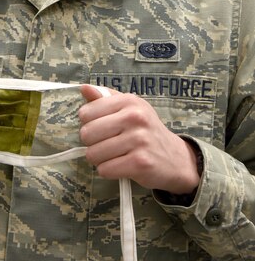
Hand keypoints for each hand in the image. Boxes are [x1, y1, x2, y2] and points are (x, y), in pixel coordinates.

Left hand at [79, 84, 200, 194]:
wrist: (176, 158)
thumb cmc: (146, 132)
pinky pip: (105, 170)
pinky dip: (108, 171)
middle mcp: (135, 117)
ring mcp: (138, 140)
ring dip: (100, 160)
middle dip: (92, 144)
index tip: (101, 129)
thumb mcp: (129, 109)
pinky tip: (121, 166)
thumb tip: (83, 88)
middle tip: (107, 145)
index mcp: (129, 101)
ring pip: (93, 154)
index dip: (88, 124)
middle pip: (86, 134)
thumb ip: (105, 99)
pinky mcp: (140, 163)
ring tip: (115, 156)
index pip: (86, 113)